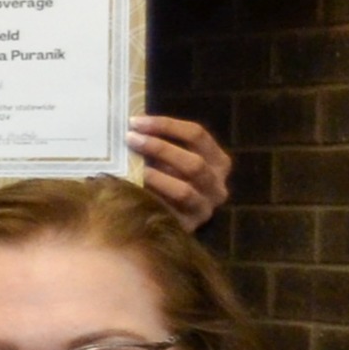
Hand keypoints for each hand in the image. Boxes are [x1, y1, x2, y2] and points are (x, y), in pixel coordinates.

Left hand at [126, 113, 231, 227]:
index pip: (197, 135)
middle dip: (160, 148)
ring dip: (155, 177)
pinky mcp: (189, 227)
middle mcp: (217, 185)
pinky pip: (170, 213)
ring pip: (184, 191)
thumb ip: (158, 142)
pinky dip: (150, 200)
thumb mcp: (168, 158)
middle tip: (130, 140)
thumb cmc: (163, 179)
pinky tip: (130, 191)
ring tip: (130, 168)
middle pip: (194, 163)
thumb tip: (132, 123)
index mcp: (218, 161)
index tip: (135, 122)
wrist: (162, 222)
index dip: (166, 126)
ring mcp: (205, 208)